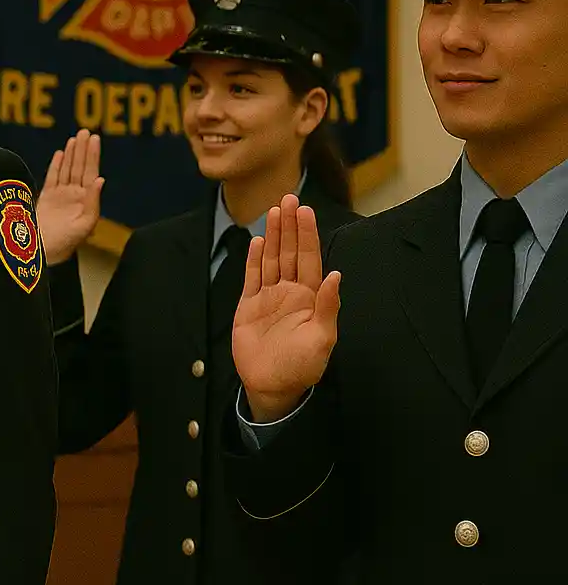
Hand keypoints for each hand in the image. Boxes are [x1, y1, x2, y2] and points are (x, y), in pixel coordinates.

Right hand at [37, 129, 103, 263]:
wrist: (43, 252)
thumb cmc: (66, 243)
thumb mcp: (85, 224)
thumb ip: (92, 201)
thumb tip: (100, 180)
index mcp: (85, 200)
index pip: (90, 172)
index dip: (92, 155)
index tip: (94, 139)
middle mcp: (74, 195)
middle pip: (79, 167)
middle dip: (82, 150)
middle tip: (85, 132)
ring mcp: (60, 196)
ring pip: (67, 169)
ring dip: (71, 153)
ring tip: (75, 138)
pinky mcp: (46, 198)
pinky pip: (52, 177)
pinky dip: (56, 165)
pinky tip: (60, 153)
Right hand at [232, 195, 340, 421]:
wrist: (272, 385)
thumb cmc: (303, 366)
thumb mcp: (323, 339)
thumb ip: (328, 307)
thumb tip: (335, 275)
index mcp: (309, 297)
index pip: (308, 258)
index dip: (307, 234)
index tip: (306, 211)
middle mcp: (289, 291)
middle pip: (289, 252)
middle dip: (290, 225)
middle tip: (289, 198)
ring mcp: (268, 297)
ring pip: (271, 259)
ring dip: (273, 235)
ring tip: (274, 211)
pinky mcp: (248, 306)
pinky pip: (251, 277)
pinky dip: (253, 259)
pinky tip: (256, 242)